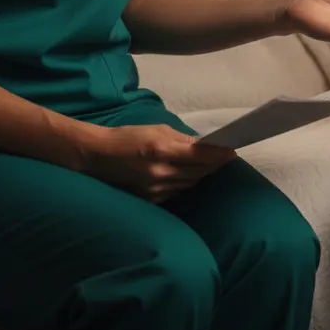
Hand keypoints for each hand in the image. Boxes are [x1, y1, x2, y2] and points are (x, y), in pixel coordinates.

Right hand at [87, 123, 235, 203]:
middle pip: (198, 172)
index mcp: (162, 150)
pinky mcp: (151, 200)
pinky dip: (186, 182)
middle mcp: (160, 173)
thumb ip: (181, 139)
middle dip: (214, 164)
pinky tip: (190, 175)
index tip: (232, 150)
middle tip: (226, 157)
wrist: (97, 156)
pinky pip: (177, 191)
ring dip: (202, 174)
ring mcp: (155, 190)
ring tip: (211, 165)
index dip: (219, 154)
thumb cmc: (128, 137)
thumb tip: (204, 146)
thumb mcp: (156, 129)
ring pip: (190, 183)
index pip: (200, 156)